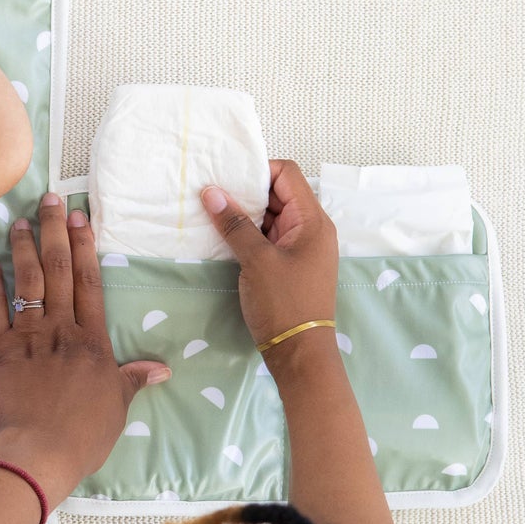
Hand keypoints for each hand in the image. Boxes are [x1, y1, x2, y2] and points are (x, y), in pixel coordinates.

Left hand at [0, 194, 171, 503]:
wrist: (38, 452)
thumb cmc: (83, 434)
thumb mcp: (117, 405)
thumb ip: (133, 379)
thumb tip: (162, 368)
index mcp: (92, 339)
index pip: (88, 281)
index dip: (84, 246)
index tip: (80, 216)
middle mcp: (60, 328)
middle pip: (57, 270)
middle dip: (53, 230)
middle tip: (48, 199)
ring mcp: (27, 337)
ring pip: (26, 282)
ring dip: (22, 248)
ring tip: (18, 220)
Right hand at [200, 163, 339, 370]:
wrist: (300, 353)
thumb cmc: (284, 304)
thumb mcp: (257, 261)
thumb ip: (235, 224)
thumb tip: (212, 192)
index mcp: (312, 220)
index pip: (286, 174)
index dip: (257, 171)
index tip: (226, 179)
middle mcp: (311, 228)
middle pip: (279, 193)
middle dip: (247, 192)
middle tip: (212, 196)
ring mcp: (301, 247)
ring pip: (272, 217)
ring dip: (245, 215)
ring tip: (213, 215)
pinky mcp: (290, 264)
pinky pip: (269, 238)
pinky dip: (249, 234)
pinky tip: (225, 238)